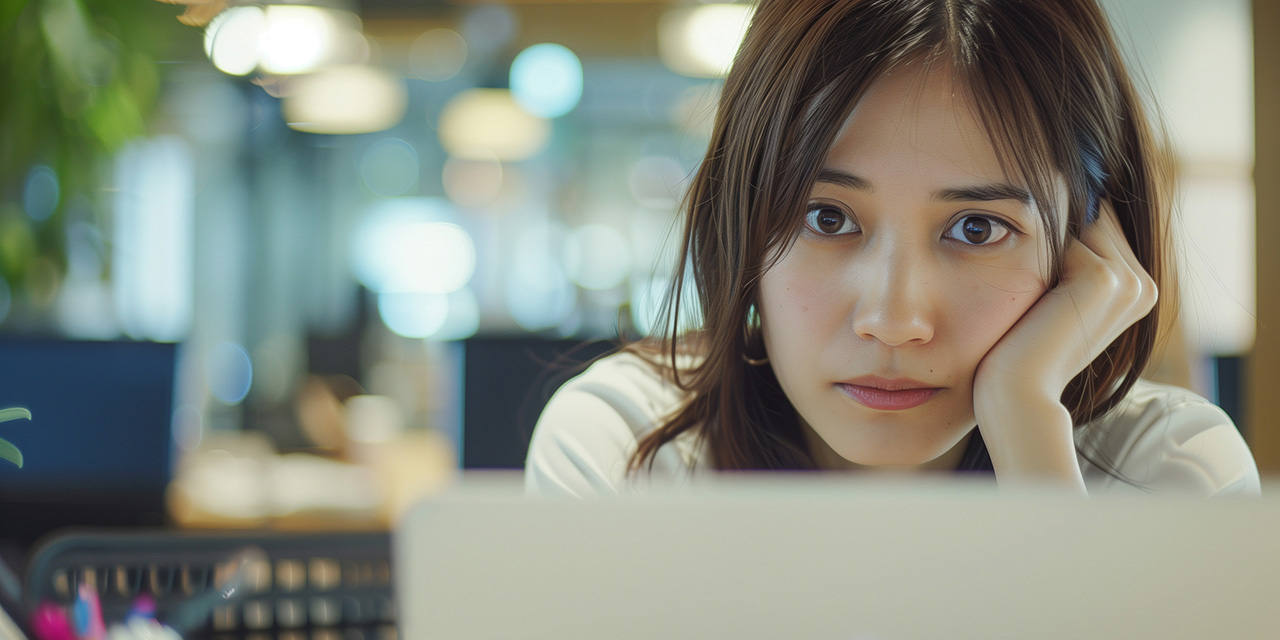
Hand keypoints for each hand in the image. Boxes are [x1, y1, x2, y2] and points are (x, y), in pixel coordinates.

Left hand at [972, 202, 1156, 484]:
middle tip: (1030, 291)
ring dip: (1042, 245)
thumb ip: (1070, 263)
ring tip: (1031, 297)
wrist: (1019, 393)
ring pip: (1077, 222)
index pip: (1099, 225)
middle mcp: (1144, 285)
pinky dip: (1034, 255)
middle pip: (1091, 218)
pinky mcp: (1105, 277)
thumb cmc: (1025, 351)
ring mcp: (1129, 281)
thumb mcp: (1056, 301)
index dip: (1060, 237)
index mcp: (1139, 291)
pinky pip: (1062, 233)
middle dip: (1053, 234)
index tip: (1033, 275)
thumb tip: (1060, 205)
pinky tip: (1029, 298)